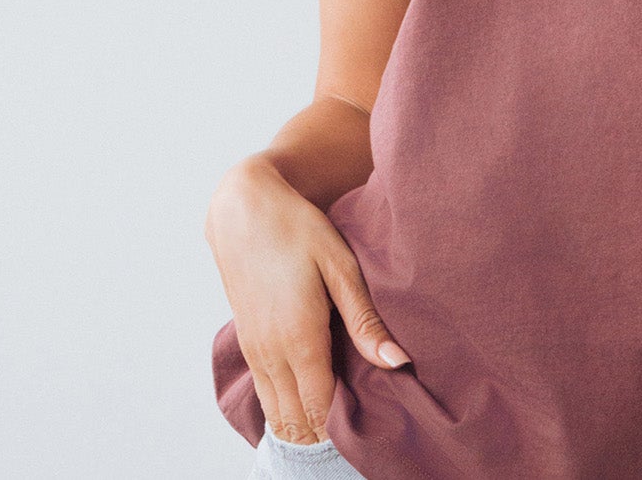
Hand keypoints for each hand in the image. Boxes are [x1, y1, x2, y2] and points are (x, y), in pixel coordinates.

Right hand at [205, 157, 412, 444]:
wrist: (243, 209)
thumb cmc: (299, 229)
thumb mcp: (341, 266)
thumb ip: (366, 320)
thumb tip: (397, 362)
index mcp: (299, 338)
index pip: (320, 408)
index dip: (343, 426)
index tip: (371, 423)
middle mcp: (271, 352)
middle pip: (296, 419)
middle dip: (324, 431)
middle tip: (359, 428)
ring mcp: (254, 349)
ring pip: (276, 411)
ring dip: (303, 423)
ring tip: (337, 423)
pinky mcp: (247, 341)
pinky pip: (264, 392)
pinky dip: (284, 406)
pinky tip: (305, 404)